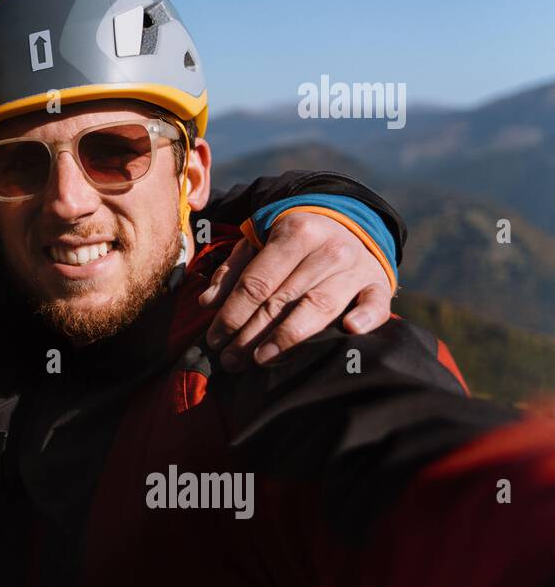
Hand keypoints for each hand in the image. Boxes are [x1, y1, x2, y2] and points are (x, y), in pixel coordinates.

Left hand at [198, 210, 392, 370]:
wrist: (348, 225)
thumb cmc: (294, 242)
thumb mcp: (260, 242)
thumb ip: (232, 271)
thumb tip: (207, 303)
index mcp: (295, 232)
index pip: (257, 282)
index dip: (232, 314)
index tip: (214, 339)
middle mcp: (329, 248)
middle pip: (283, 299)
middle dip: (251, 334)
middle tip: (230, 360)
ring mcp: (357, 266)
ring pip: (319, 306)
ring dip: (289, 336)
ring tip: (262, 359)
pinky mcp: (379, 283)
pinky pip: (376, 303)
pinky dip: (366, 316)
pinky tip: (350, 330)